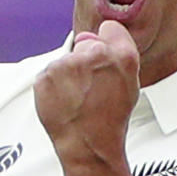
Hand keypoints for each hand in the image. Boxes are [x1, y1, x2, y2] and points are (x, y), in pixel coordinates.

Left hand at [34, 20, 139, 165]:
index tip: (104, 60)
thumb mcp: (130, 84)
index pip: (110, 29)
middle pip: (85, 45)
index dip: (107, 44)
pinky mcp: (45, 76)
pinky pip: (49, 75)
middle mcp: (93, 55)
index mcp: (121, 56)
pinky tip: (65, 103)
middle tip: (91, 89)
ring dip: (68, 77)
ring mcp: (66, 65)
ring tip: (78, 100)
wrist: (88, 146)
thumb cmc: (109, 121)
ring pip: (65, 62)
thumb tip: (97, 35)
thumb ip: (119, 53)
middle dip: (85, 61)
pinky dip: (53, 88)